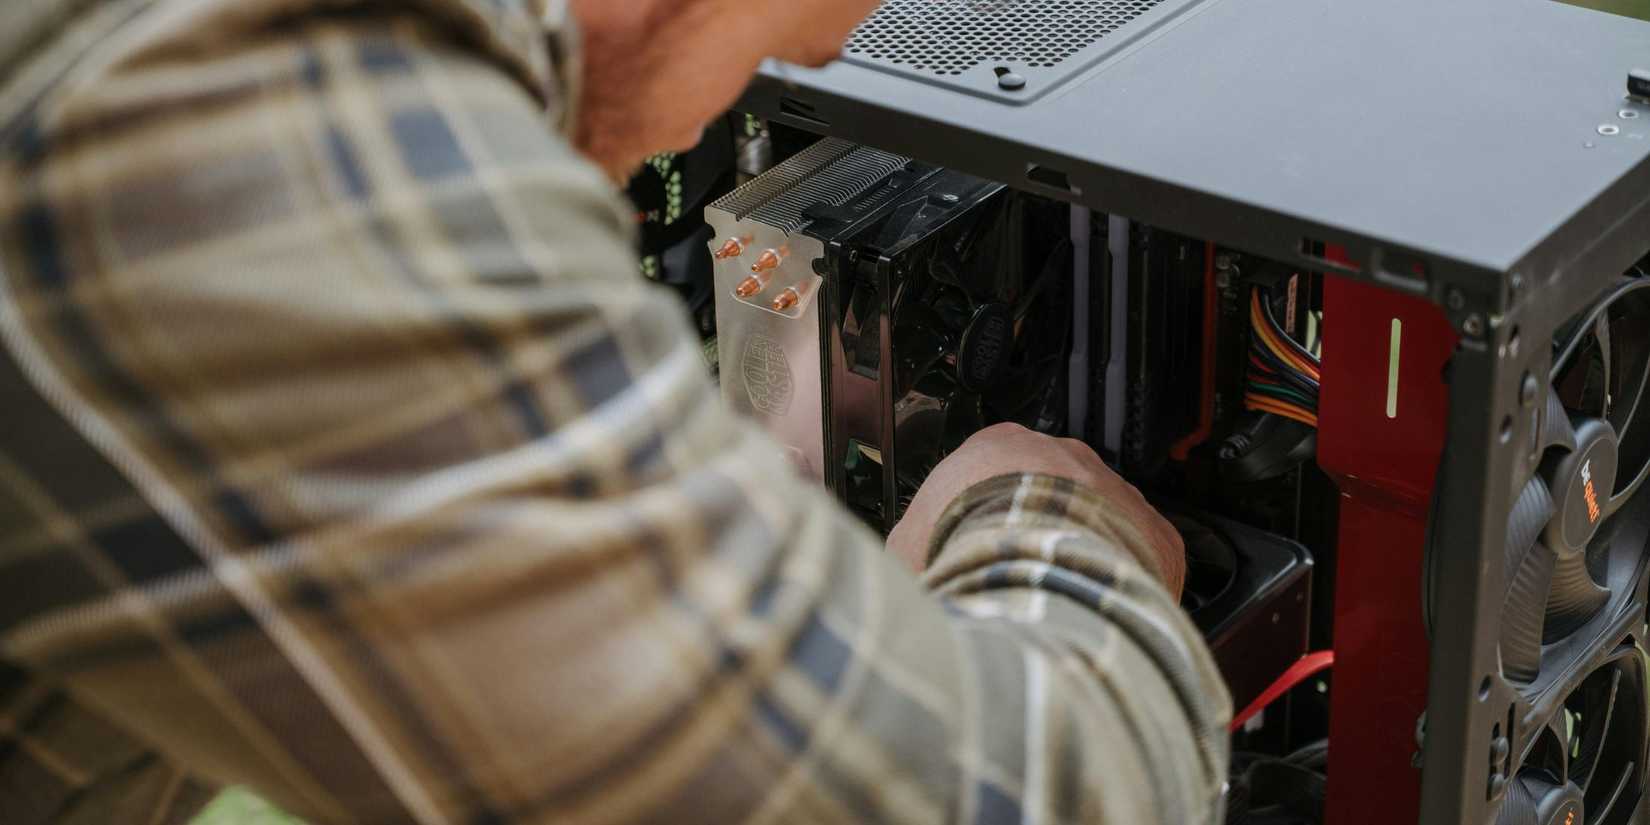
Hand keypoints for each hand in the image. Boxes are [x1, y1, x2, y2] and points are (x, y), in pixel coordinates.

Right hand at [887, 423, 1185, 596]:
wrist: (1034, 569)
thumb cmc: (966, 548)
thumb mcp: (908, 543)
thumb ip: (912, 544)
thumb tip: (904, 570)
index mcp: (1000, 446)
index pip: (992, 470)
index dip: (982, 517)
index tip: (975, 548)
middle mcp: (1066, 458)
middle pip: (1053, 495)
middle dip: (1038, 535)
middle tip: (1017, 579)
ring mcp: (1117, 493)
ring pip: (1103, 527)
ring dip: (1082, 561)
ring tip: (1057, 605)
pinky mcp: (1155, 537)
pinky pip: (1145, 563)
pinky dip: (1126, 590)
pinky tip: (1098, 616)